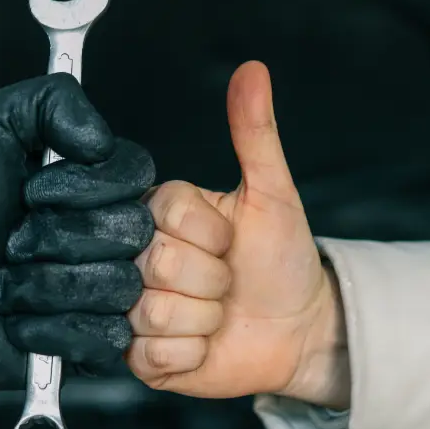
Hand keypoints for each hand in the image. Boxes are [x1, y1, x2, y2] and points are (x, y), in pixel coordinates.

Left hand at [0, 74, 154, 424]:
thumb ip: (53, 99)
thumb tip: (103, 140)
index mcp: (101, 185)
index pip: (137, 173)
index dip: (82, 184)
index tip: (29, 189)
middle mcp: (113, 237)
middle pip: (131, 232)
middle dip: (53, 235)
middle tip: (10, 242)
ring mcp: (108, 295)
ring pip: (116, 286)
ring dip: (42, 284)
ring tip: (5, 282)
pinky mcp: (93, 348)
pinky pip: (103, 336)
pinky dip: (45, 327)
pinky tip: (15, 320)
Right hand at [125, 61, 348, 408]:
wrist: (298, 329)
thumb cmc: (281, 260)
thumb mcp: (273, 194)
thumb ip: (256, 133)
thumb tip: (253, 71)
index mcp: (159, 213)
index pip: (166, 215)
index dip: (209, 235)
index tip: (228, 242)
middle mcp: (136, 257)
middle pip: (158, 264)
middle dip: (211, 279)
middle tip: (226, 280)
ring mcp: (131, 308)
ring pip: (154, 312)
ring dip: (203, 318)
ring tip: (216, 312)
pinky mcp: (136, 356)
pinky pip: (153, 353)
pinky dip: (191, 354)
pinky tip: (203, 344)